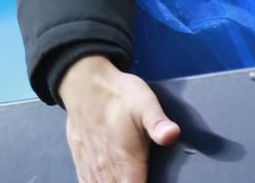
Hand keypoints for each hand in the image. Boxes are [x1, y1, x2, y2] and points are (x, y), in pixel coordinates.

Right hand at [58, 55, 180, 182]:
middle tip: (142, 175)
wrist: (83, 82)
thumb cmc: (118, 95)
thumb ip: (158, 123)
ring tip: (128, 176)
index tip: (153, 179)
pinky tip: (107, 179)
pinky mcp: (81, 164)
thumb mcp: (144, 102)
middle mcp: (106, 172)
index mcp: (125, 164)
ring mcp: (91, 170)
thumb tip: (173, 134)